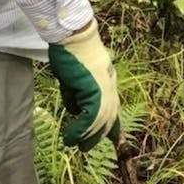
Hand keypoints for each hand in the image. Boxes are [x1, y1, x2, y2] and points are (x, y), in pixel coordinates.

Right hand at [48, 21, 119, 150]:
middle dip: (99, 135)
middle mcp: (109, 86)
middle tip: (87, 147)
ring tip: (76, 145)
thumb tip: (76, 108)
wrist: (74, 35)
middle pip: (109, 116)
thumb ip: (78, 91)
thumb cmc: (71, 51)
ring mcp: (104, 88)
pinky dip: (81, 130)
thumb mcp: (76, 76)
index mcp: (107, 81)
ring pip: (101, 120)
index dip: (112, 124)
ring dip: (88, 136)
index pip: (112, 107)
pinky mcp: (95, 90)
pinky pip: (91, 118)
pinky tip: (71, 137)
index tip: (112, 138)